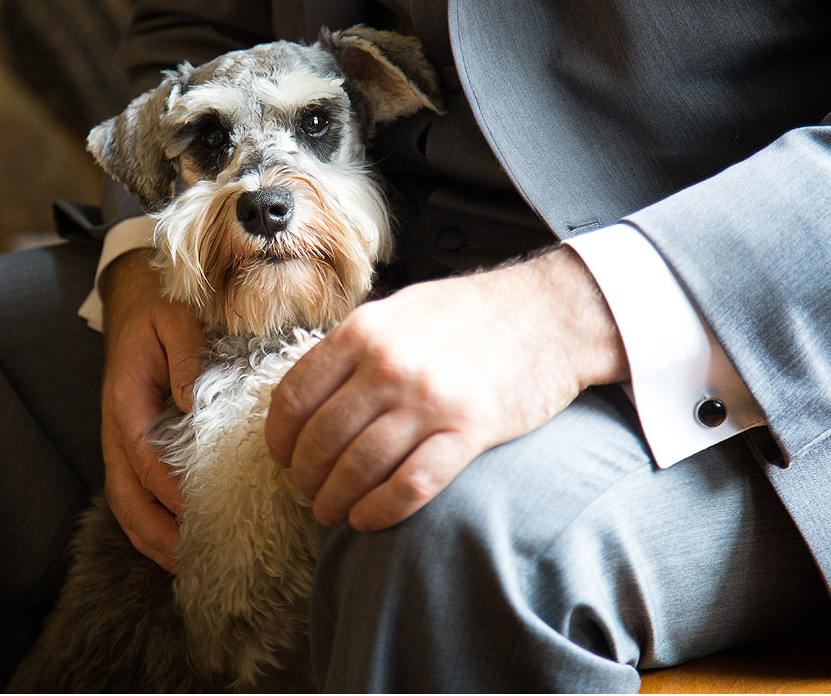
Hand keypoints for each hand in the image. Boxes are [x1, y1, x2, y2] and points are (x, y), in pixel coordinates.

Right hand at [101, 249, 206, 570]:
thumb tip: (190, 400)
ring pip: (124, 500)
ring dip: (149, 536)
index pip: (143, 455)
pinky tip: (175, 543)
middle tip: (189, 559)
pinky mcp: (130, 443)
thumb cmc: (159, 307)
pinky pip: (132, 491)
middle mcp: (116, 426)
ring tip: (183, 566)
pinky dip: (148, 523)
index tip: (196, 513)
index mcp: (125, 398)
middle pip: (125, 493)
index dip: (167, 489)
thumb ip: (184, 354)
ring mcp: (119, 438)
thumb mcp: (174, 317)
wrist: (133, 295)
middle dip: (153, 530)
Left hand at [265, 245, 627, 531]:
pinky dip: (380, 510)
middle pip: (321, 440)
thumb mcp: (398, 311)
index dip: (280, 438)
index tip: (282, 457)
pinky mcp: (470, 430)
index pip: (294, 396)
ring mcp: (429, 399)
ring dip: (337, 501)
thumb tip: (308, 395)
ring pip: (359, 468)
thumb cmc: (471, 312)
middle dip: (306, 478)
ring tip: (334, 512)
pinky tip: (368, 520)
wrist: (550, 312)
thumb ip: (352, 348)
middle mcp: (388, 364)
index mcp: (363, 331)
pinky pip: (410, 485)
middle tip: (309, 493)